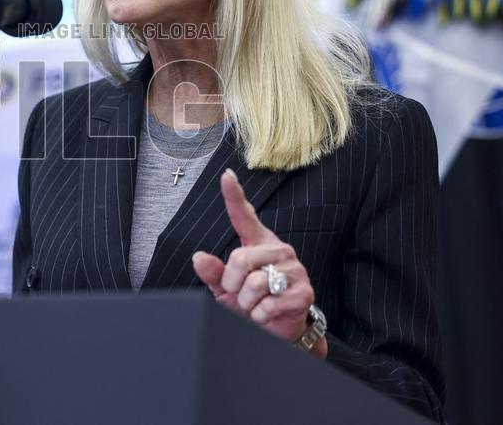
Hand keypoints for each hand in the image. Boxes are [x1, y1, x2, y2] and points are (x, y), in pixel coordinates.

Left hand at [192, 169, 323, 356]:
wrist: (279, 328)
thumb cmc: (251, 301)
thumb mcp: (226, 287)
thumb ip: (214, 273)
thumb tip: (199, 257)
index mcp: (258, 243)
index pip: (244, 216)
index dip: (234, 195)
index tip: (226, 175)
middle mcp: (278, 250)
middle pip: (241, 258)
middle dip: (231, 283)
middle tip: (237, 294)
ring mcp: (294, 270)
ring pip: (255, 283)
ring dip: (246, 302)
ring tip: (253, 304)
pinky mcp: (304, 293)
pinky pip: (268, 304)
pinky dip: (259, 314)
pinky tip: (265, 313)